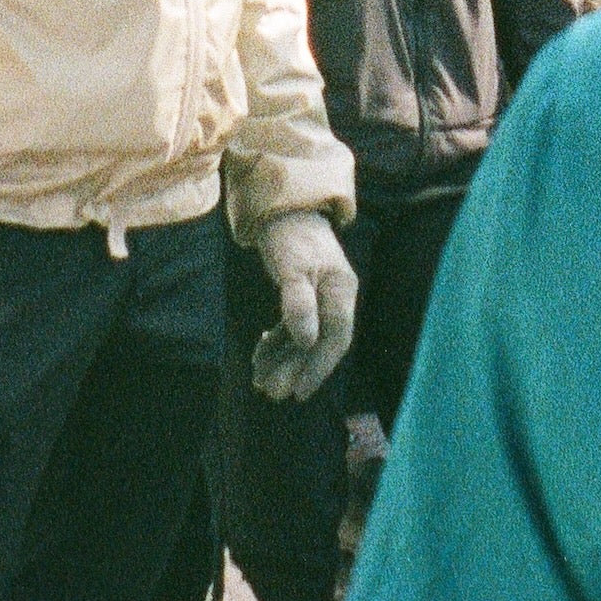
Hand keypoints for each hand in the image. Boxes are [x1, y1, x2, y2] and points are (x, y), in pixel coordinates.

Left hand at [252, 209, 360, 398]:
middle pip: (320, 344)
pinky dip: (278, 343)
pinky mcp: (306, 297)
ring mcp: (322, 298)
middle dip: (295, 370)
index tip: (299, 392)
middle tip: (269, 391)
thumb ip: (298, 304)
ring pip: (305, 340)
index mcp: (341, 290)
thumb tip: (307, 341)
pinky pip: (295, 329)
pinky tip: (261, 355)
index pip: (336, 338)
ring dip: (284, 361)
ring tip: (260, 379)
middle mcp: (336, 297)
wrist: (281, 208)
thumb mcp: (292, 268)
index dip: (319, 367)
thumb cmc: (288, 235)